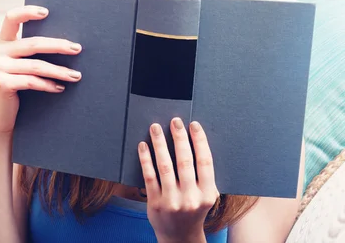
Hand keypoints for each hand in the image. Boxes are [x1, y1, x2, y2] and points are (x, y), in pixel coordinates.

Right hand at [0, 5, 82, 135]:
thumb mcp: (21, 65)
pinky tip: (61, 87)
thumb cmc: (17, 87)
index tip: (47, 12)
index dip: (28, 12)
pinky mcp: (1, 83)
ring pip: (36, 65)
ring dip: (59, 71)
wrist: (1, 116)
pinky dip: (49, 85)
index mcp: (2, 42)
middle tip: (77, 49)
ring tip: (76, 75)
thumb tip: (66, 43)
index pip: (11, 18)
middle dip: (58, 46)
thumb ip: (31, 52)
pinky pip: (32, 81)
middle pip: (33, 44)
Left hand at [138, 118, 219, 242]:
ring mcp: (172, 201)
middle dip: (179, 138)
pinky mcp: (155, 203)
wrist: (180, 237)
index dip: (200, 141)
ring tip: (155, 128)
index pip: (205, 162)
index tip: (194, 125)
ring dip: (159, 144)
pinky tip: (143, 146)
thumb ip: (203, 175)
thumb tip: (194, 141)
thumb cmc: (193, 210)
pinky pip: (149, 176)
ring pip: (165, 166)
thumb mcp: (205, 196)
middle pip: (184, 161)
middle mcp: (191, 198)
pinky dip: (145, 159)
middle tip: (174, 121)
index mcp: (207, 194)